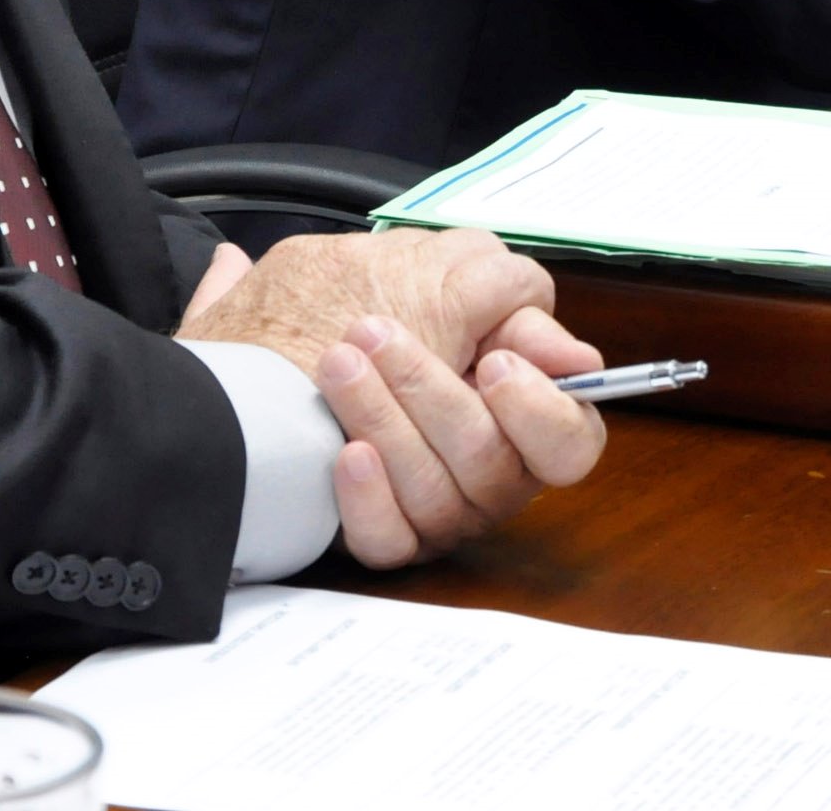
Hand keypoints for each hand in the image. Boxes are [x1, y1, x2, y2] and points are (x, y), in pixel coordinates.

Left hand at [178, 227, 607, 567]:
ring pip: (438, 495)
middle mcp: (482, 476)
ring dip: (386, 419)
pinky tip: (344, 453)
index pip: (570, 442)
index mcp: (514, 418)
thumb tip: (576, 355)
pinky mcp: (379, 536)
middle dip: (431, 390)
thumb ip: (512, 312)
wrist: (254, 357)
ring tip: (336, 362)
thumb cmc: (357, 310)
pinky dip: (369, 499)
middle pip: (490, 461)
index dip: (541, 410)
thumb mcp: (439, 289)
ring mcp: (431, 512)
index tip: (491, 362)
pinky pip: (390, 542)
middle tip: (373, 330)